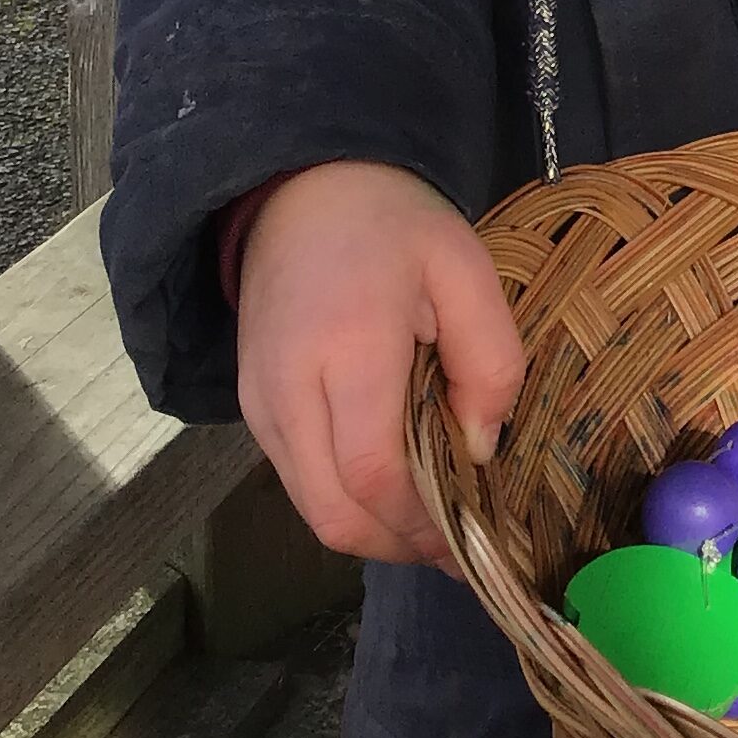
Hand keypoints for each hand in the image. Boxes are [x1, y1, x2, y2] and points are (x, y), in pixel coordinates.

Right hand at [236, 160, 525, 568]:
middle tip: (459, 548)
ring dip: (373, 530)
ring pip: (312, 507)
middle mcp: (288, 387)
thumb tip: (480, 450)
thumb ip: (488, 361)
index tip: (475, 539)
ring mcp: (259, 402)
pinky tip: (392, 488)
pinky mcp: (250, 407)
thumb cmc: (392, 224)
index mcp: (349, 346)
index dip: (423, 523)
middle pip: (334, 512)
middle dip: (400, 544)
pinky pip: (298, 479)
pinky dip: (345, 501)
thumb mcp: (465, 269)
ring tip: (433, 523)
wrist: (301, 189)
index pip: (373, 473)